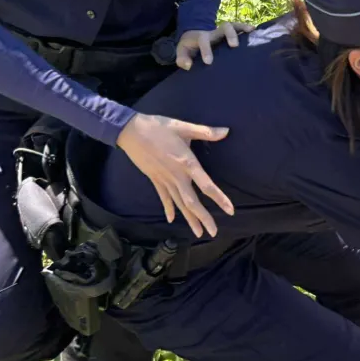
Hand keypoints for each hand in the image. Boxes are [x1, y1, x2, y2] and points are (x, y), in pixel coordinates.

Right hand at [116, 113, 234, 237]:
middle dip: (203, 218)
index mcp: (187, 163)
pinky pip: (163, 197)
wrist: (130, 131)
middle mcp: (177, 176)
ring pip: (179, 203)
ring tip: (199, 233)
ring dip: (189, 219)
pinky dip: (168, 209)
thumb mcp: (184, 127)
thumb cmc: (158, 127)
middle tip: (214, 233)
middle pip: (192, 202)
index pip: (207, 186)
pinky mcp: (155, 179)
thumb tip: (227, 131)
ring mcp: (164, 179)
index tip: (230, 211)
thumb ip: (206, 132)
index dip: (219, 199)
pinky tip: (172, 220)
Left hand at [175, 22, 253, 70]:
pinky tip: (255, 31)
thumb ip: (181, 59)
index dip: (206, 50)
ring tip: (250, 32)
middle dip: (229, 35)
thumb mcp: (182, 52)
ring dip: (241, 28)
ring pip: (233, 26)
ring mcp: (222, 33)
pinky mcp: (230, 34)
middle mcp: (214, 33)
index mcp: (202, 37)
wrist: (194, 38)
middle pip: (223, 27)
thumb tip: (188, 65)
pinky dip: (246, 28)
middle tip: (234, 46)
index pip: (204, 41)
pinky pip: (239, 28)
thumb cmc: (189, 48)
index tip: (209, 62)